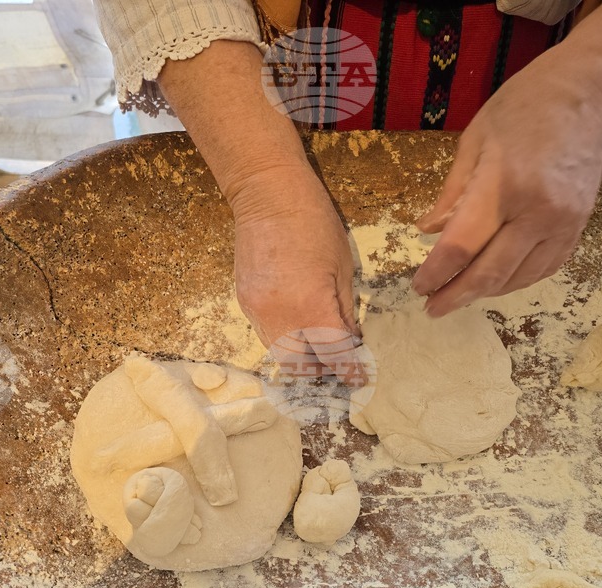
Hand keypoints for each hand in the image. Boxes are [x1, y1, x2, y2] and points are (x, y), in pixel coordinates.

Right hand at [230, 165, 364, 382]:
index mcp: (310, 306)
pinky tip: (299, 325)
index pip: (332, 355)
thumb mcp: (342, 268)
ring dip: (301, 356)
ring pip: (279, 353)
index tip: (358, 379)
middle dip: (320, 369)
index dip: (347, 371)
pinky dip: (285, 338)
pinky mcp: (244, 303)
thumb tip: (349, 342)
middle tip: (338, 362)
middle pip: (299, 365)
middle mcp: (278, 316)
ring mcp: (256, 311)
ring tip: (320, 346)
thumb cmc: (314, 223)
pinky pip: (266, 334)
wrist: (266, 194)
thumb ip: (343, 312)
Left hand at [411, 44, 601, 315]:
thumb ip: (452, 191)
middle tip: (432, 308)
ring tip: (459, 296)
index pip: (462, 245)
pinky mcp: (579, 227)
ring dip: (486, 292)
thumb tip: (427, 230)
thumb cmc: (525, 105)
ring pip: (518, 277)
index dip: (436, 273)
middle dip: (456, 295)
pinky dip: (517, 281)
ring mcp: (563, 222)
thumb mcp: (476, 139)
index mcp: (504, 183)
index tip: (419, 286)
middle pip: (490, 271)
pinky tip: (496, 283)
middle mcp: (537, 210)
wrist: (590, 91)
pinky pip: (545, 268)